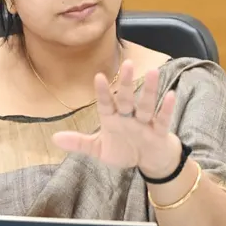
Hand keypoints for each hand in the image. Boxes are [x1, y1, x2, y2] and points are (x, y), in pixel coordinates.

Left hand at [52, 60, 181, 176]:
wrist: (150, 162)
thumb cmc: (125, 150)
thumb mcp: (99, 150)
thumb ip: (79, 142)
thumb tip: (54, 138)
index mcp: (112, 118)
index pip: (106, 104)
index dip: (103, 92)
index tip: (98, 77)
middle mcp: (128, 116)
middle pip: (128, 98)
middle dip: (128, 83)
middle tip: (128, 63)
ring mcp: (145, 123)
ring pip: (147, 104)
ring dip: (150, 90)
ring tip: (153, 72)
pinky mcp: (158, 132)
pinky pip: (162, 119)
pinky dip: (166, 108)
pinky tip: (170, 94)